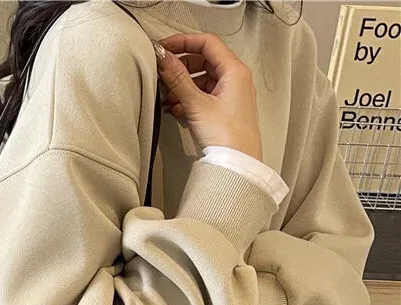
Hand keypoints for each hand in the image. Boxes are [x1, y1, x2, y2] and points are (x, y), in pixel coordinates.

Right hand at [154, 33, 262, 161]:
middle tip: (163, 73)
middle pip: (203, 61)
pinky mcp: (224, 110)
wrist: (238, 164)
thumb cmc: (228, 137)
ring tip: (167, 95)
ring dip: (182, 85)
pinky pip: (204, 96)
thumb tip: (164, 60)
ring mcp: (230, 95)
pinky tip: (176, 108)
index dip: (184, 42)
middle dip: (181, 67)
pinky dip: (188, 98)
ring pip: (202, 80)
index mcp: (234, 71)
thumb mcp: (197, 104)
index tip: (165, 48)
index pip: (207, 43)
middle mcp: (235, 80)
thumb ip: (178, 79)